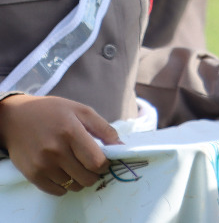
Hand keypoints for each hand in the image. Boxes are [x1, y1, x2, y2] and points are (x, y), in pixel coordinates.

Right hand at [0, 94, 119, 194]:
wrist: (15, 118)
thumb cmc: (52, 112)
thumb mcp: (81, 111)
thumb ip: (104, 129)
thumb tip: (121, 147)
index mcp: (70, 132)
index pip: (96, 162)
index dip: (105, 164)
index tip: (105, 160)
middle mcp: (55, 150)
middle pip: (87, 177)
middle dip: (95, 173)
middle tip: (91, 164)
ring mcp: (42, 164)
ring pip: (73, 185)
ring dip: (80, 179)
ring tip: (76, 166)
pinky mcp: (32, 175)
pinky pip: (57, 191)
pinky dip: (65, 185)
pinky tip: (64, 172)